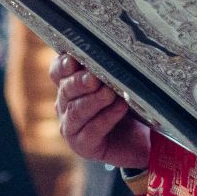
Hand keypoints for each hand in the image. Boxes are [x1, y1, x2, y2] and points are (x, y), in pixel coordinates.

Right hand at [50, 53, 150, 169]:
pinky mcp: (82, 145)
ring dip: (93, 100)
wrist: (139, 139)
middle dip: (79, 82)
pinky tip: (120, 107)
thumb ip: (110, 69)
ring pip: (76, 111)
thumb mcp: (119, 84)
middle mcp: (65, 105)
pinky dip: (106, 117)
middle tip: (94, 77)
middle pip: (66, 90)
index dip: (62, 65)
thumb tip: (115, 50)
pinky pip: (91, 130)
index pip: (57, 71)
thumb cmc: (125, 105)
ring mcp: (71, 127)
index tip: (72, 59)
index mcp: (69, 85)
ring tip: (109, 93)